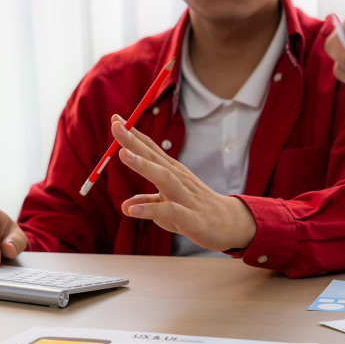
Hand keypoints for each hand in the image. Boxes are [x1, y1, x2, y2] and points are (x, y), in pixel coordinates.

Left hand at [110, 114, 255, 250]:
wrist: (229, 224)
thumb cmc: (196, 211)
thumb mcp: (168, 206)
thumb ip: (148, 202)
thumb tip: (125, 206)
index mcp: (172, 172)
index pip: (151, 149)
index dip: (133, 134)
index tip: (115, 119)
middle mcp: (178, 178)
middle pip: (154, 156)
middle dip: (133, 141)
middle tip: (115, 125)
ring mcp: (184, 196)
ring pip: (162, 177)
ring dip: (142, 164)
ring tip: (123, 154)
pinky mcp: (189, 216)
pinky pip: (168, 211)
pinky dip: (150, 210)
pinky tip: (131, 210)